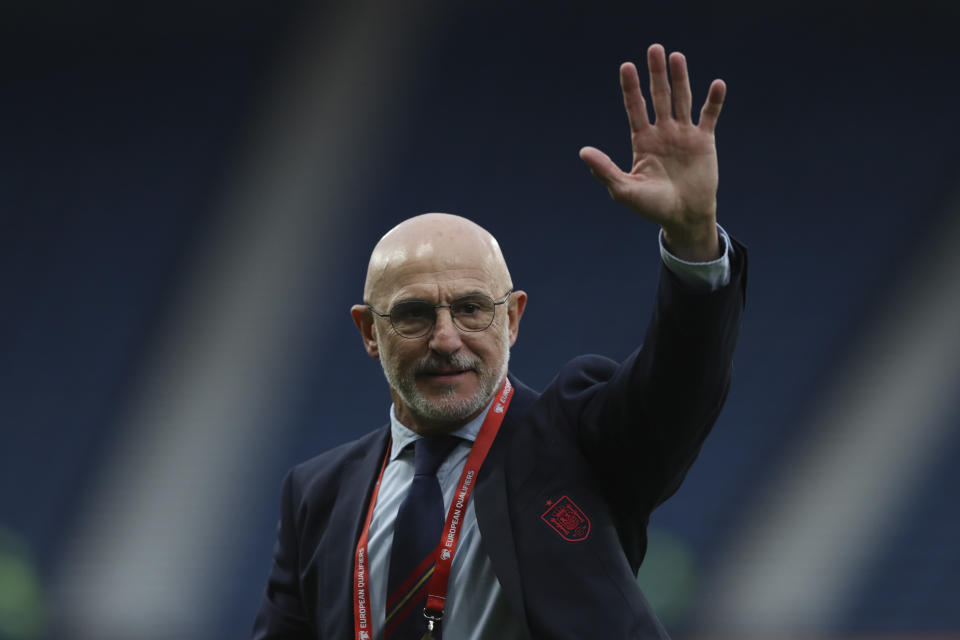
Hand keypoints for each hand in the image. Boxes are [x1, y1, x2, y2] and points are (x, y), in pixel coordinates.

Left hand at [580, 44, 725, 260]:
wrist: (683, 216)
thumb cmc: (652, 206)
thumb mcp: (624, 190)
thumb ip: (605, 170)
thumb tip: (583, 152)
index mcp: (642, 140)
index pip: (635, 107)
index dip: (631, 88)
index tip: (626, 67)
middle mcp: (662, 132)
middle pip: (658, 96)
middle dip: (656, 74)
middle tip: (654, 49)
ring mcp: (684, 134)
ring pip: (682, 99)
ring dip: (680, 78)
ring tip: (677, 56)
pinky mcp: (704, 141)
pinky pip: (709, 116)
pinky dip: (714, 101)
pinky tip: (717, 84)